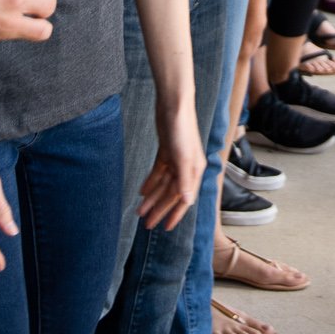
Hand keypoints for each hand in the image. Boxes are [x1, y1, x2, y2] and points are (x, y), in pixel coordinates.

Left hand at [135, 102, 204, 230]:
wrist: (174, 105)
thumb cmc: (181, 130)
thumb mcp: (183, 157)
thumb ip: (184, 180)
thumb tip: (187, 201)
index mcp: (194, 171)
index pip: (183, 199)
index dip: (174, 214)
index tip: (165, 228)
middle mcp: (187, 168)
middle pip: (171, 194)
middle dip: (159, 209)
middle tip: (146, 223)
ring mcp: (176, 160)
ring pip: (163, 185)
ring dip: (152, 198)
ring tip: (139, 210)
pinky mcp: (166, 152)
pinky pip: (158, 173)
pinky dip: (151, 182)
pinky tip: (142, 191)